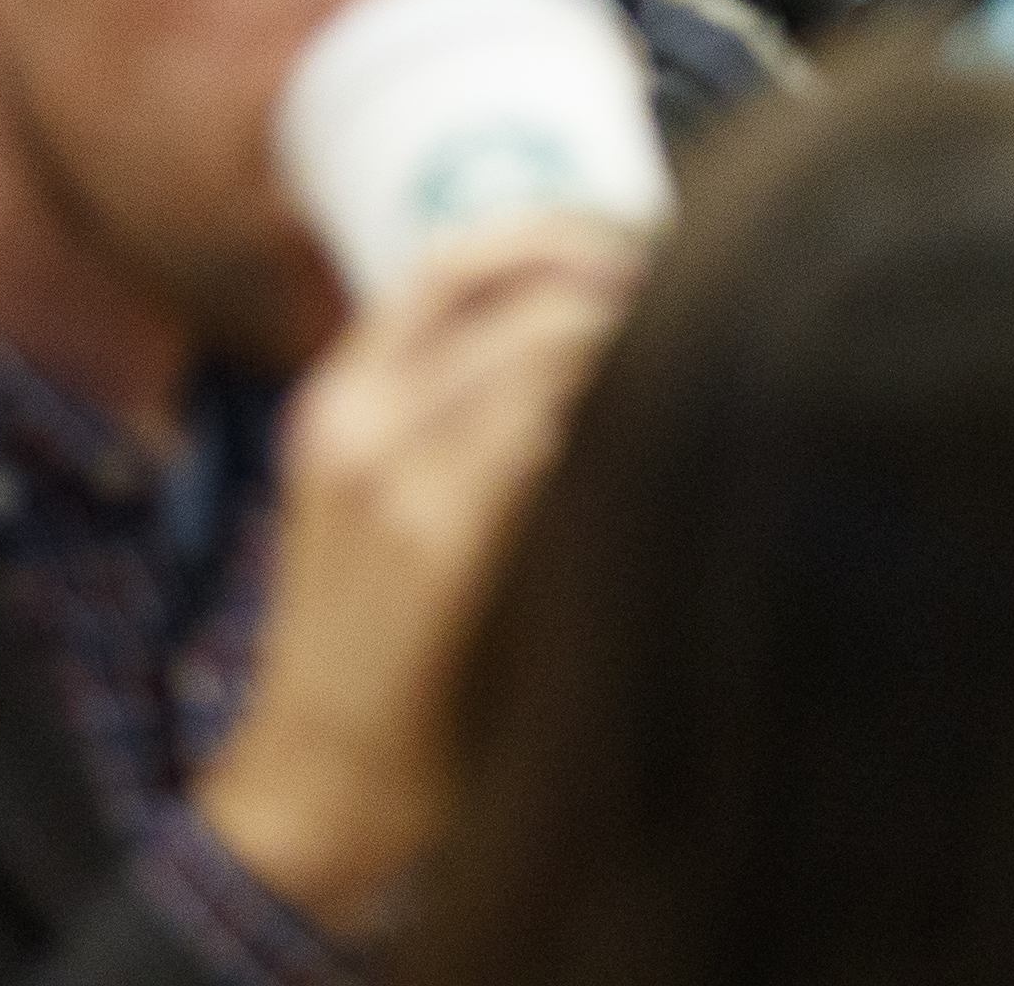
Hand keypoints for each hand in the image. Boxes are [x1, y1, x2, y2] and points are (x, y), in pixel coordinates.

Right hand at [195, 213, 640, 926]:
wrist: (315, 780)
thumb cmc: (368, 649)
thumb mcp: (368, 503)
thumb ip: (440, 421)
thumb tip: (567, 347)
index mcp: (336, 402)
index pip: (444, 264)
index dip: (545, 232)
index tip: (628, 232)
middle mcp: (357, 422)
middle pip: (507, 289)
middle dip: (610, 270)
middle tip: (687, 280)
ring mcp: (397, 480)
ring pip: (543, 350)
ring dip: (630, 337)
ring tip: (697, 345)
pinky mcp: (443, 545)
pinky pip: (550, 437)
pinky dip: (616, 415)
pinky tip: (667, 431)